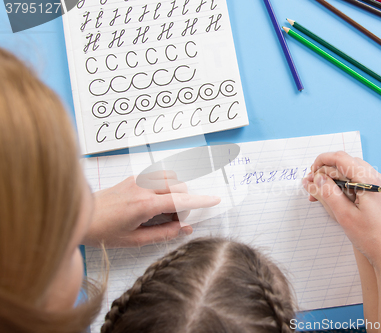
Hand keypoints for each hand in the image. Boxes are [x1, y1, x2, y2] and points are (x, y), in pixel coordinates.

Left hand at [83, 173, 220, 247]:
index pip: (180, 200)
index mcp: (144, 205)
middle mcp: (143, 187)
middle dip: (184, 203)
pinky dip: (166, 187)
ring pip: (171, 178)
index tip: (214, 200)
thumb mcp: (134, 240)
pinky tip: (155, 202)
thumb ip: (163, 234)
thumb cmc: (103, 231)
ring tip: (164, 211)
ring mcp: (138, 180)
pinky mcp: (134, 178)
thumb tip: (184, 229)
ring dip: (175, 192)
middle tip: (175, 220)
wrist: (80, 215)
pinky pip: (159, 177)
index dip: (200, 201)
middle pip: (179, 187)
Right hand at [302, 151, 380, 269]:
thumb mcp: (344, 215)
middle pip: (346, 164)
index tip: (310, 172)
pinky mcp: (380, 195)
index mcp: (370, 181)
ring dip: (334, 180)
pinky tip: (334, 199)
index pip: (342, 158)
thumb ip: (327, 193)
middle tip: (311, 186)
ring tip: (319, 195)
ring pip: (352, 173)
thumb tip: (315, 178)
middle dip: (326, 172)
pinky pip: (359, 183)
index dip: (322, 161)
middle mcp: (378, 179)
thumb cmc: (372, 238)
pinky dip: (344, 187)